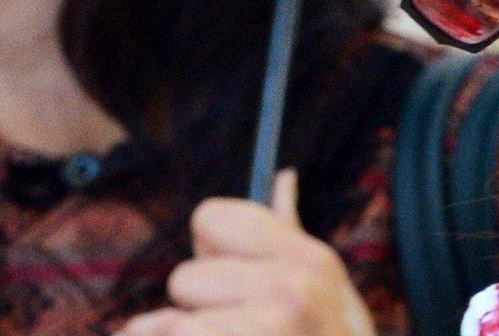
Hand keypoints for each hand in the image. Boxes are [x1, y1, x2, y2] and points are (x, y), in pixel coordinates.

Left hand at [118, 170, 377, 335]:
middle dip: (202, 310)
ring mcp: (268, 330)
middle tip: (242, 330)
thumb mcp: (327, 286)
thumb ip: (288, 231)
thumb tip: (284, 177)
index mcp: (306, 257)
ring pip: (171, 325)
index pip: (211, 218)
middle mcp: (289, 290)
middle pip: (185, 278)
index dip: (212, 252)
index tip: (234, 281)